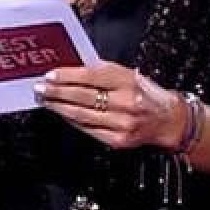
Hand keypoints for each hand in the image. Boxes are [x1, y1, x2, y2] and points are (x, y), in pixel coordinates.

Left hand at [35, 62, 183, 150]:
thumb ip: (100, 71)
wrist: (169, 120)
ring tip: (46, 100)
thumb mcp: (127, 74)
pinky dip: (71, 120)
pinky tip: (62, 113)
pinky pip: (87, 129)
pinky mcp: (118, 140)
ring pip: (81, 115)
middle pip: (82, 96)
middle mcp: (126, 102)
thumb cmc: (145, 93)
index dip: (66, 76)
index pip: (90, 76)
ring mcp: (122, 123)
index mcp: (127, 81)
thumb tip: (69, 69)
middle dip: (56, 92)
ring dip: (59, 107)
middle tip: (40, 88)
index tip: (49, 75)